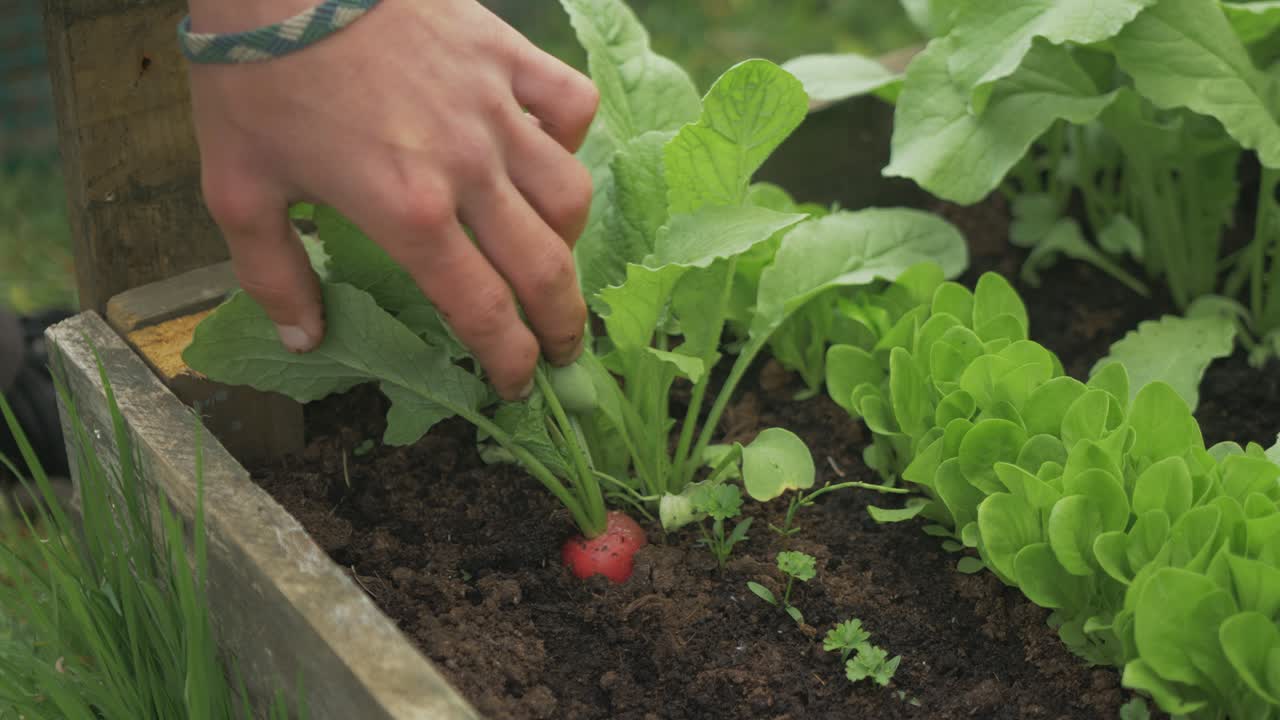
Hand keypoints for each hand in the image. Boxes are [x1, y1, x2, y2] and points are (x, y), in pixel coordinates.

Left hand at [186, 0, 596, 399]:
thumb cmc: (255, 77)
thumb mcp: (237, 188)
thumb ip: (274, 273)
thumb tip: (306, 339)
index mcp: (406, 213)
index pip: (483, 311)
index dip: (508, 361)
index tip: (516, 385)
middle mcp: (467, 170)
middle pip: (544, 269)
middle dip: (561, 325)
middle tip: (562, 350)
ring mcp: (494, 109)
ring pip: (570, 194)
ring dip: (569, 242)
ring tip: (554, 259)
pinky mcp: (504, 55)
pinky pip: (569, 103)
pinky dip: (571, 136)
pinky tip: (547, 150)